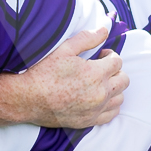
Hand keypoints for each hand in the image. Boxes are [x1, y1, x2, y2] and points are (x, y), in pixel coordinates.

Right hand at [12, 23, 129, 127]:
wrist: (26, 99)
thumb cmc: (43, 72)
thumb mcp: (64, 49)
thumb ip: (87, 38)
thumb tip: (105, 29)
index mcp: (96, 74)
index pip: (118, 62)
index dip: (110, 55)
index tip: (101, 55)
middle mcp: (100, 93)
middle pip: (124, 80)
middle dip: (116, 71)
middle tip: (101, 68)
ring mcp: (95, 109)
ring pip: (120, 97)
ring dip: (114, 88)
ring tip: (100, 83)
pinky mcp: (89, 121)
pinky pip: (112, 114)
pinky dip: (110, 106)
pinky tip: (99, 99)